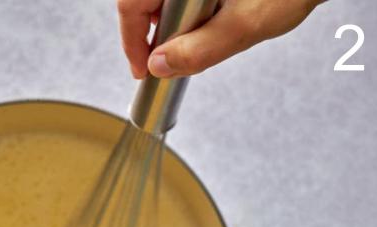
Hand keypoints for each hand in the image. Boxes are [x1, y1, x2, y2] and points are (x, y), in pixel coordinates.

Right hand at [118, 0, 323, 78]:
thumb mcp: (245, 25)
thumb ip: (199, 50)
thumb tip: (160, 67)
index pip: (132, 4)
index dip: (131, 41)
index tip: (142, 68)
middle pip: (144, 1)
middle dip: (154, 33)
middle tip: (171, 58)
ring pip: (163, 0)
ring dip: (173, 23)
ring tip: (204, 33)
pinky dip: (187, 12)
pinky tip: (211, 19)